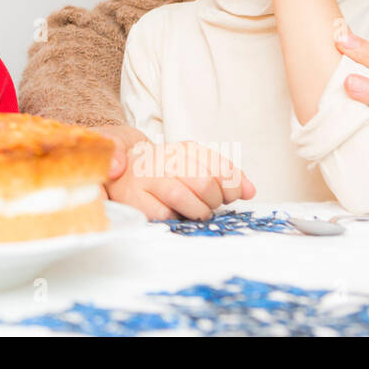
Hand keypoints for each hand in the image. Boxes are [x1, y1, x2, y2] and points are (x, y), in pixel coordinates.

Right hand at [104, 139, 254, 220]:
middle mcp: (163, 159)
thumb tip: (250, 191)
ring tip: (197, 211)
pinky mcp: (135, 200)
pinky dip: (176, 218)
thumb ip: (223, 175)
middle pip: (204, 182)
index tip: (231, 194)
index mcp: (182, 150)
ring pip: (184, 197)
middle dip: (215, 199)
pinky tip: (176, 214)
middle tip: (210, 204)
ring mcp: (147, 179)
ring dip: (198, 211)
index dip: (231, 185)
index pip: (219, 166)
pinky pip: (165, 214)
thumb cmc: (162, 172)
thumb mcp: (193, 165)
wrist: (118, 170)